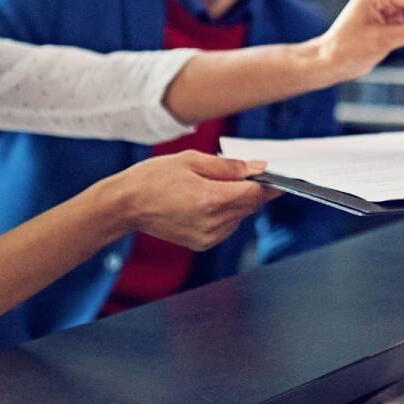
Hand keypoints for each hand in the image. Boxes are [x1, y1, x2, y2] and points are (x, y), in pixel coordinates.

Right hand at [97, 151, 277, 249]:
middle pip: (251, 205)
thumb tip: (258, 168)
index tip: (277, 175)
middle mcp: (213, 223)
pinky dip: (225, 213)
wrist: (127, 205)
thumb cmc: (154, 178)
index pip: (256, 193)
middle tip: (242, 173)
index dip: (268, 183)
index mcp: (211, 200)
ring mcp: (208, 237)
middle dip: (252, 189)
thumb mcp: (192, 160)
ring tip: (211, 186)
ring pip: (240, 216)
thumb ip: (230, 166)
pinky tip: (206, 201)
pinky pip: (227, 226)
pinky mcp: (203, 244)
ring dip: (237, 201)